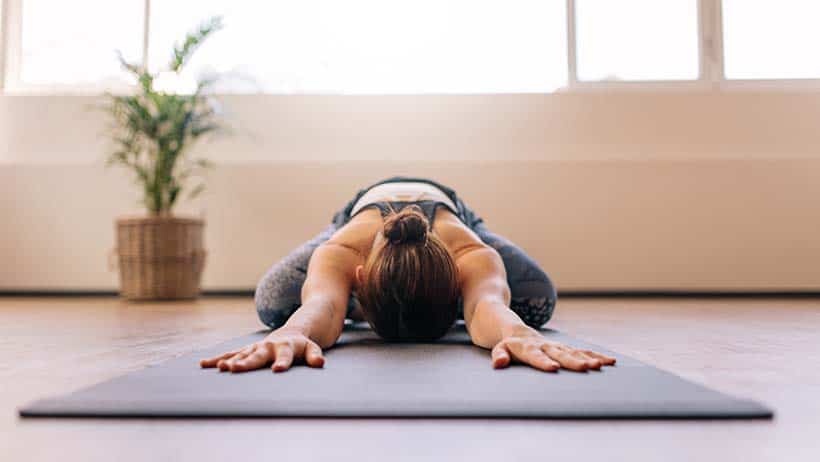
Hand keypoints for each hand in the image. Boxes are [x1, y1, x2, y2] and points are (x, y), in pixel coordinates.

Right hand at [199, 328, 324, 372]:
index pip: (285, 357)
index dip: (282, 363)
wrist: (290, 332)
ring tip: (220, 368)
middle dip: (246, 362)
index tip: (276, 370)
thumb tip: (320, 363)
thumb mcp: (312, 349)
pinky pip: (231, 354)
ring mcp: (256, 348)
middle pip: (257, 355)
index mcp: (286, 347)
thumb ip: (315, 356)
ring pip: (241, 354)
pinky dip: (218, 359)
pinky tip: (204, 364)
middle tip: (234, 369)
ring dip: (230, 360)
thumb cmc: (302, 346)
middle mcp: (268, 346)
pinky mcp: (247, 350)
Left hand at [491, 330, 615, 371]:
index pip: (536, 356)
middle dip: (574, 361)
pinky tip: (610, 361)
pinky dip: (596, 356)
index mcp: (528, 348)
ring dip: (589, 358)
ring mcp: (558, 346)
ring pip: (575, 352)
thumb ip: (500, 356)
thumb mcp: (499, 349)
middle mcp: (546, 346)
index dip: (543, 362)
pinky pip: (583, 351)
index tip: (553, 368)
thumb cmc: (509, 345)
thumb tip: (498, 364)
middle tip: (587, 368)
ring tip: (602, 365)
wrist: (518, 330)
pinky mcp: (566, 348)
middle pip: (561, 354)